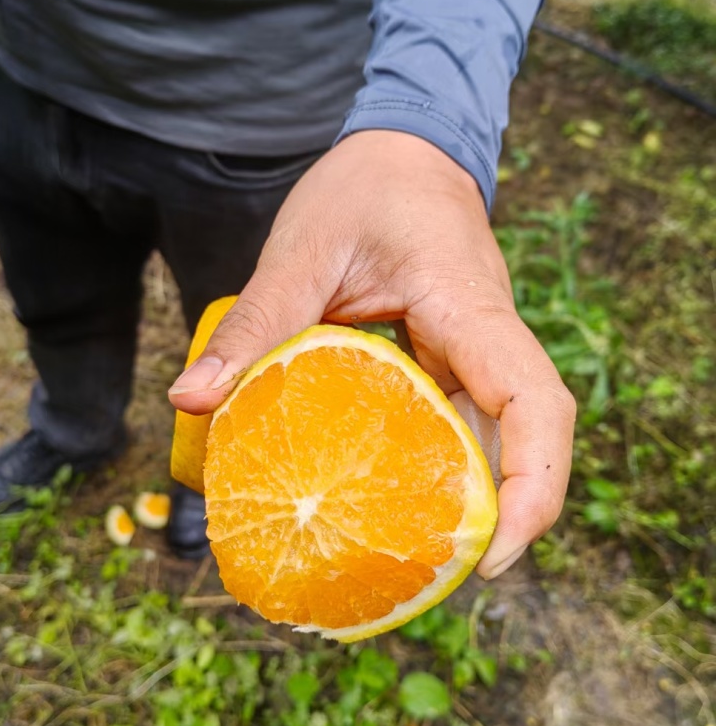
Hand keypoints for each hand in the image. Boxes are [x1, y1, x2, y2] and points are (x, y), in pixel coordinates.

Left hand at [168, 130, 575, 577]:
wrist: (403, 149)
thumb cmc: (364, 185)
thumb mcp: (302, 249)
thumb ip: (256, 323)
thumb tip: (190, 400)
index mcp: (467, 304)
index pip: (535, 402)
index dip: (534, 486)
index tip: (497, 553)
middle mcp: (488, 334)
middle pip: (529, 434)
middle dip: (506, 513)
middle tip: (442, 576)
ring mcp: (477, 347)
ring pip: (500, 433)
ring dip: (475, 494)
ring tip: (416, 554)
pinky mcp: (456, 354)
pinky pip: (463, 417)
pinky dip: (441, 462)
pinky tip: (394, 494)